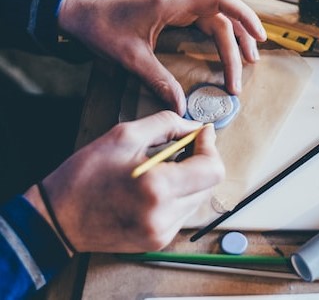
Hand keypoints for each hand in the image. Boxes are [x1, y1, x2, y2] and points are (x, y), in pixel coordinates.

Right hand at [25, 111, 223, 252]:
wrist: (58, 217)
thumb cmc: (86, 174)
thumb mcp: (124, 135)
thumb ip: (167, 124)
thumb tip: (196, 128)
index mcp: (157, 188)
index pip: (212, 169)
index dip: (210, 147)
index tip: (202, 133)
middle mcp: (164, 216)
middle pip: (209, 184)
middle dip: (201, 160)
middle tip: (183, 145)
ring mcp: (162, 232)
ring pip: (199, 197)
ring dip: (191, 177)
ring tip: (166, 165)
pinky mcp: (158, 240)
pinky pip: (184, 211)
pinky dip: (179, 193)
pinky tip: (159, 183)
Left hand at [58, 0, 266, 114]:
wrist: (82, 12)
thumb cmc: (102, 29)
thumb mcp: (131, 58)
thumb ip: (159, 81)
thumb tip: (181, 107)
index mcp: (170, 3)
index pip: (219, 0)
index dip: (244, 16)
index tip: (259, 37)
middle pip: (221, 17)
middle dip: (236, 44)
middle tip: (244, 72)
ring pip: (215, 16)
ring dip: (233, 37)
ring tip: (247, 59)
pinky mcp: (174, 6)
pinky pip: (204, 17)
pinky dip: (219, 32)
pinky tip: (226, 45)